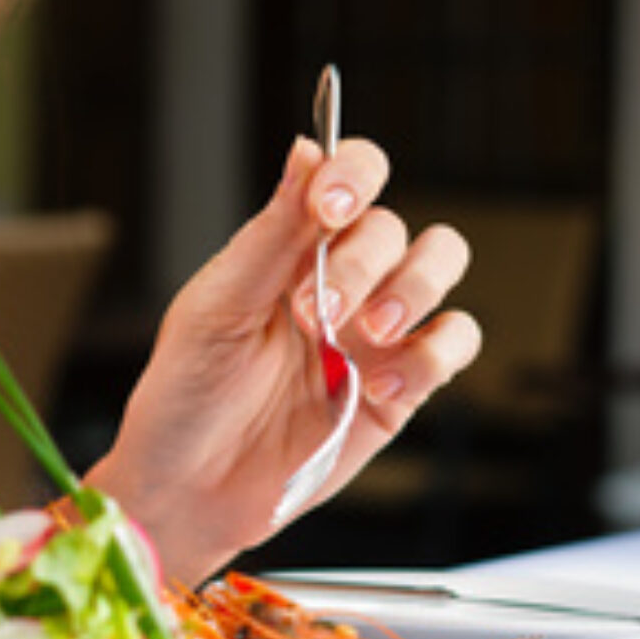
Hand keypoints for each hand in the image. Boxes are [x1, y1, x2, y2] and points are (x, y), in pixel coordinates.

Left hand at [87, 136, 480, 585]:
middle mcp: (343, 280)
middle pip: (398, 228)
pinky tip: (379, 386)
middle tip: (317, 312)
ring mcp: (375, 333)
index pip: (351, 177)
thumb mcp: (216, 307)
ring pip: (441, 269)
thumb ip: (270, 234)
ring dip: (414, 290)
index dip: (355, 174)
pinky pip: (453, 344)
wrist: (191, 489)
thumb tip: (306, 149)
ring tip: (365, 336)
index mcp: (293, 248)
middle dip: (367, 261)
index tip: (330, 207)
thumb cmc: (186, 395)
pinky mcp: (400, 388)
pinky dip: (432, 356)